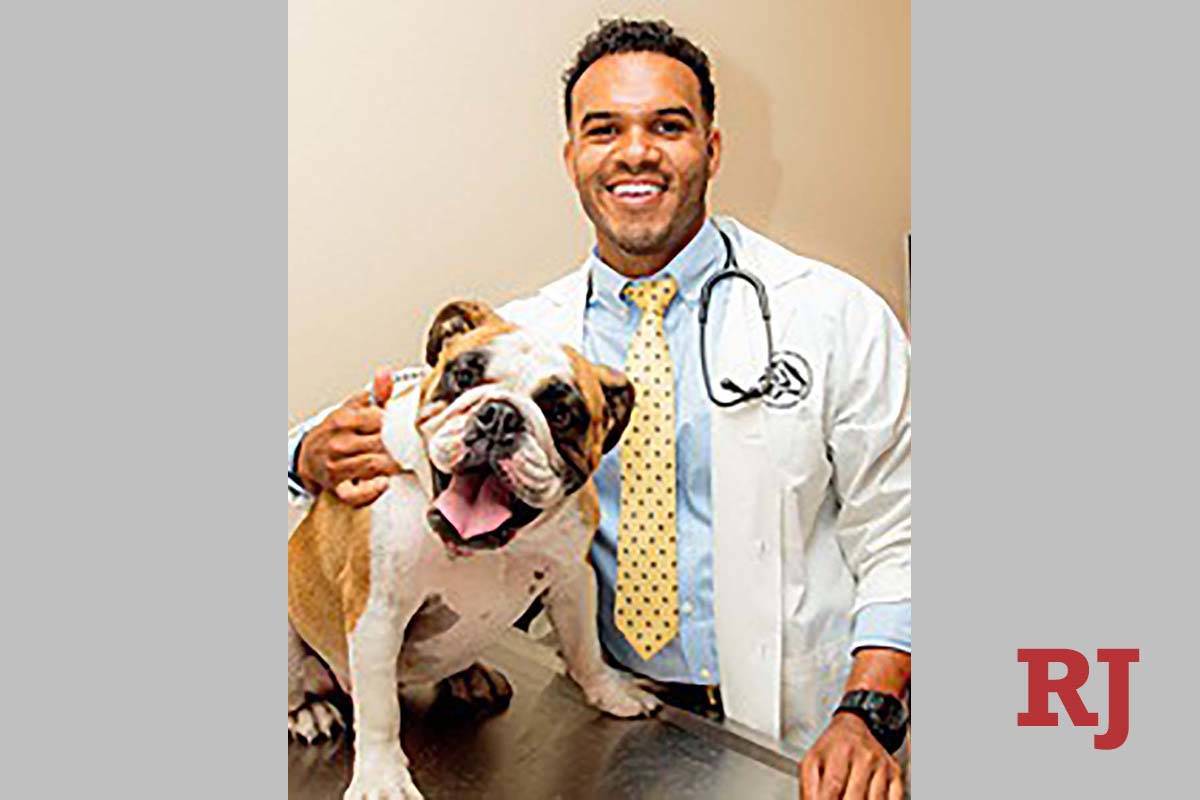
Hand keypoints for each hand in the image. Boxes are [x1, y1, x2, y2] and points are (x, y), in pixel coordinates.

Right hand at [297, 368, 400, 506]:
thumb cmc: (336, 431)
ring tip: (401, 463)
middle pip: (380, 443)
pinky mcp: (338, 487)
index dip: (395, 424)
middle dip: (398, 447)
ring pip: (373, 465)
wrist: (309, 455)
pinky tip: (383, 483)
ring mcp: (337, 467)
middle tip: (410, 449)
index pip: (379, 419)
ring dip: (391, 465)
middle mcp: (339, 443)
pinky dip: (372, 491)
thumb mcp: (352, 408)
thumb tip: (386, 373)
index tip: (404, 428)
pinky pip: (356, 495)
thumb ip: (374, 394)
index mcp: (343, 420)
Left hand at [799, 713, 903, 799]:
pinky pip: (893, 799)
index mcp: (841, 750)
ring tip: (847, 797)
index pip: (834, 785)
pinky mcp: (895, 774)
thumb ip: (809, 787)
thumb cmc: (831, 748)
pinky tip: (866, 798)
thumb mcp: (812, 761)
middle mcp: (865, 757)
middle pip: (855, 797)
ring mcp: (883, 766)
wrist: (854, 727)